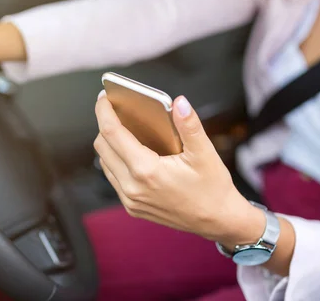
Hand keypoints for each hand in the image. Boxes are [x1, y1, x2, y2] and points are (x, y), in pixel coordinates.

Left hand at [94, 92, 264, 244]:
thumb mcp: (205, 153)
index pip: (112, 133)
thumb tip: (179, 102)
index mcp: (147, 170)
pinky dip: (116, 160)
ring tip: (124, 128)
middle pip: (102, 147)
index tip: (103, 97)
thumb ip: (190, 125)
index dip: (104, 111)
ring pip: (105, 163)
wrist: (218, 221)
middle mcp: (133, 187)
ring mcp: (130, 200)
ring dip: (110, 143)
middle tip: (116, 109)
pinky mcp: (132, 207)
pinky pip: (113, 178)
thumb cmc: (212, 188)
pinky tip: (131, 151)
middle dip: (105, 124)